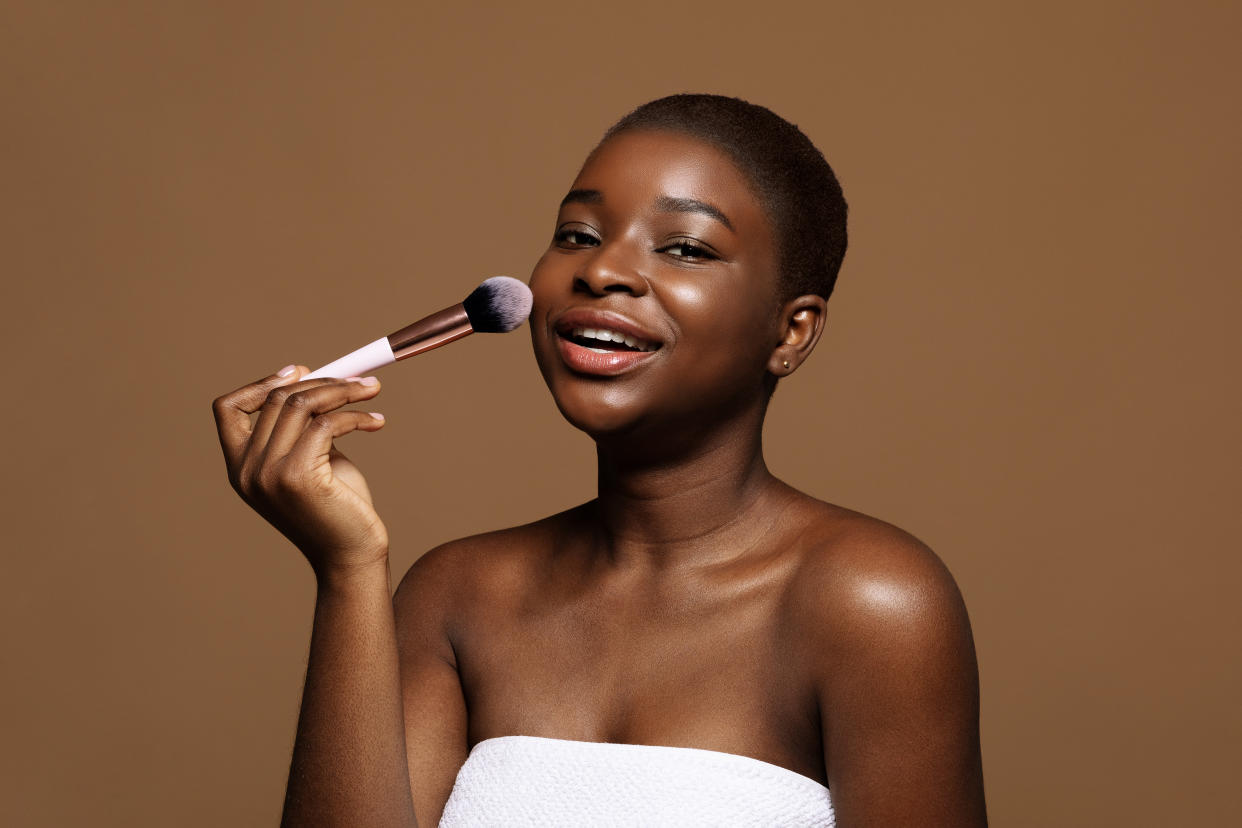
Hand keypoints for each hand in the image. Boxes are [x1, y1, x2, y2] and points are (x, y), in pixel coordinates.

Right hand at [212, 366, 389, 575]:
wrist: (351, 555)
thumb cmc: (337, 508)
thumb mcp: (310, 460)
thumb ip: (302, 427)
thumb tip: (311, 377)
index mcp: (240, 467)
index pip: (227, 409)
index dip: (261, 383)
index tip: (301, 371)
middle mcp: (246, 471)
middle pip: (277, 399)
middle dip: (323, 381)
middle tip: (360, 381)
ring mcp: (268, 474)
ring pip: (302, 404)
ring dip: (344, 390)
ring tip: (372, 391)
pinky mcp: (298, 477)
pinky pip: (327, 423)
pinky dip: (357, 415)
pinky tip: (376, 423)